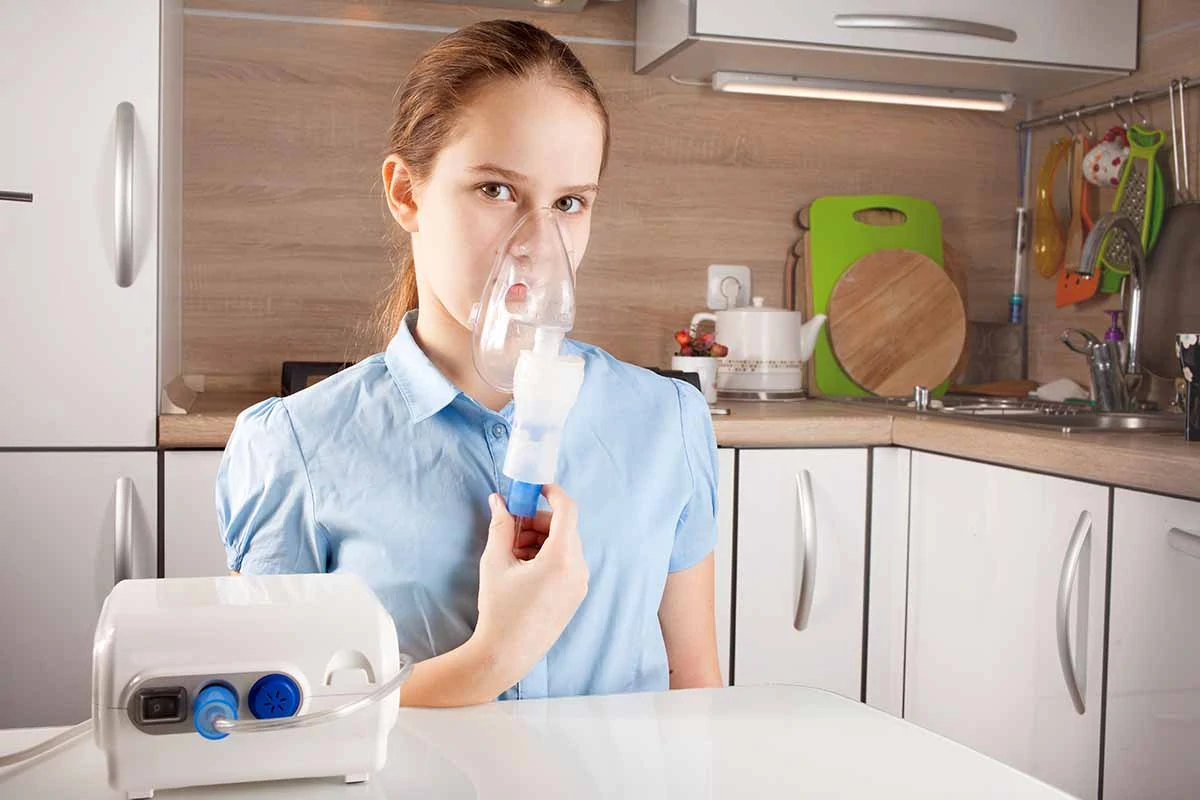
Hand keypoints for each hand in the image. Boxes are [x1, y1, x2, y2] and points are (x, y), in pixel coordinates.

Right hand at [473, 485, 588, 683]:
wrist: (506, 654)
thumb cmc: (499, 608)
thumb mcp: (495, 562)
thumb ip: (500, 526)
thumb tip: (499, 500)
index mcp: (562, 558)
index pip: (567, 510)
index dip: (552, 493)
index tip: (534, 488)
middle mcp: (578, 569)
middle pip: (563, 528)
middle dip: (536, 521)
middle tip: (510, 528)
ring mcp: (580, 583)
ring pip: (564, 544)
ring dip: (540, 539)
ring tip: (512, 554)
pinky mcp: (576, 595)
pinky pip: (566, 562)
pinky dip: (547, 556)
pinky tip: (522, 568)